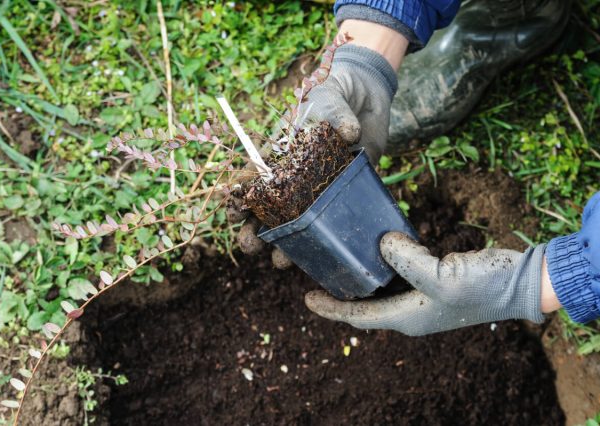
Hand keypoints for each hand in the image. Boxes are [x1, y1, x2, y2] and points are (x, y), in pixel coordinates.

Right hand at [229, 22, 407, 262]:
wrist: (365, 98)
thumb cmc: (334, 94)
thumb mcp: (329, 98)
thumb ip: (334, 113)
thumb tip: (348, 134)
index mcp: (279, 156)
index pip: (252, 181)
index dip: (238, 199)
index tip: (234, 213)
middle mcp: (294, 179)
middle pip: (266, 211)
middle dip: (254, 231)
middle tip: (250, 246)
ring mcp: (317, 190)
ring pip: (294, 225)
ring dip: (284, 246)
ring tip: (280, 263)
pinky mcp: (342, 196)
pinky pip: (328, 223)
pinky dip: (321, 242)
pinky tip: (317, 259)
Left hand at [305, 232, 548, 335]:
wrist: (522, 281)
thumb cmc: (485, 285)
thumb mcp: (441, 275)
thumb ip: (407, 261)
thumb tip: (383, 243)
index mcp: (408, 318)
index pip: (359, 316)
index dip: (331, 308)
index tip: (307, 298)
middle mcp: (412, 312)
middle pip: (367, 304)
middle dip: (343, 292)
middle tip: (320, 274)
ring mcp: (424, 298)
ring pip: (383, 288)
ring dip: (364, 275)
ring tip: (342, 258)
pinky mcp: (435, 282)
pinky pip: (401, 274)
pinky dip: (387, 262)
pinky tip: (381, 246)